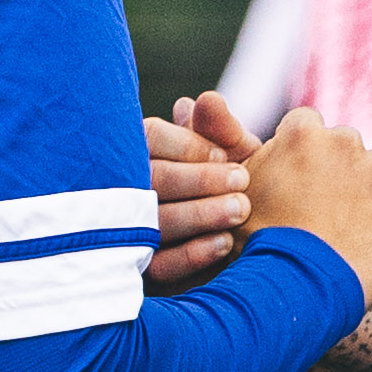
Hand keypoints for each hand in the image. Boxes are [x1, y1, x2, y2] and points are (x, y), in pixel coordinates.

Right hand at [145, 99, 249, 292]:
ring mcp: (127, 230)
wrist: (244, 249)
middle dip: (201, 180)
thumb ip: (220, 129)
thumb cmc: (230, 189)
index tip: (225, 155)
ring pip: (154, 221)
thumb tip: (203, 101)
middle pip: (152, 178)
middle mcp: (127, 187)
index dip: (189, 146)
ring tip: (240, 210)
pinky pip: (158, 265)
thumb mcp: (231, 156)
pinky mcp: (141, 270)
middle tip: (243, 181)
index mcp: (143, 149)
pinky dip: (192, 254)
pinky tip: (223, 244)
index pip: (152, 137)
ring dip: (200, 214)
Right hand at [244, 104, 371, 316]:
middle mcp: (345, 141)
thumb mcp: (237, 194)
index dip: (300, 152)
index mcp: (302, 132)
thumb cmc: (258, 245)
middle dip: (335, 168)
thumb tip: (258, 141)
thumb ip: (254, 160)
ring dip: (364, 190)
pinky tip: (362, 243)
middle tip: (319, 208)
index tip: (295, 179)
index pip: (305, 125)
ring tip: (342, 228)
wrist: (299, 291)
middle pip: (343, 145)